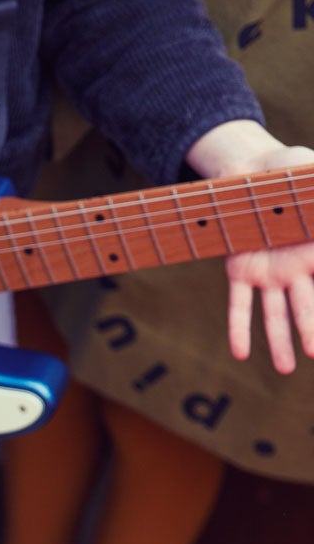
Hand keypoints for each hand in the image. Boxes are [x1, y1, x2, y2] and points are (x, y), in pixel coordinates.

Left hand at [185, 122, 313, 372]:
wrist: (252, 174)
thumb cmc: (291, 175)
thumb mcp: (313, 180)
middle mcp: (296, 269)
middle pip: (306, 307)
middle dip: (311, 331)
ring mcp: (269, 273)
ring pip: (275, 314)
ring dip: (280, 342)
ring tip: (286, 369)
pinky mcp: (240, 271)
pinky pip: (239, 304)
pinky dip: (238, 328)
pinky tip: (240, 353)